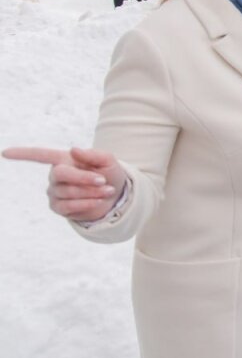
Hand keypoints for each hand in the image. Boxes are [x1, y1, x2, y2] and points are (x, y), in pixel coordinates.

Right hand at [2, 146, 126, 221]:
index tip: (4, 153)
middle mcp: (56, 175)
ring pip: (67, 192)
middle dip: (83, 178)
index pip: (39, 155)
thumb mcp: (108, 161)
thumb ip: (93, 154)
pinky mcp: (58, 207)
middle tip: (102, 181)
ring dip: (90, 192)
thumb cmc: (109, 174)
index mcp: (64, 159)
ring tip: (106, 190)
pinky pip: (67, 206)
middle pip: (60, 174)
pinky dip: (86, 203)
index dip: (23, 154)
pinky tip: (97, 201)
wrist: (115, 196)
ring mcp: (54, 191)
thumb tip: (73, 149)